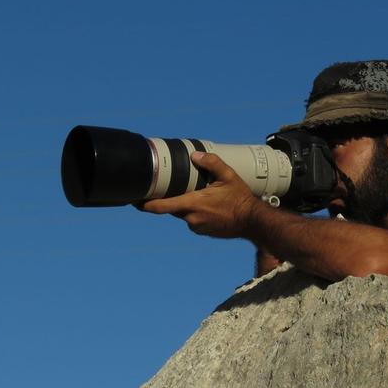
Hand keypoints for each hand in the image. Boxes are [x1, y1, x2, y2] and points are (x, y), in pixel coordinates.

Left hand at [140, 152, 260, 238]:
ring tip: (204, 197)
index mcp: (193, 203)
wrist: (253, 222)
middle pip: (173, 208)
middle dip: (173, 199)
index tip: (135, 201)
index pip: (162, 206)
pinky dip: (197, 213)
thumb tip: (195, 155)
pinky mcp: (203, 232)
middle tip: (177, 189)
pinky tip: (211, 207)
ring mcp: (197, 227)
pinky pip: (194, 220)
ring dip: (188, 206)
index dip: (146, 204)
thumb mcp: (229, 176)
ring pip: (184, 214)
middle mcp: (192, 218)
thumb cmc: (240, 199)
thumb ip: (212, 163)